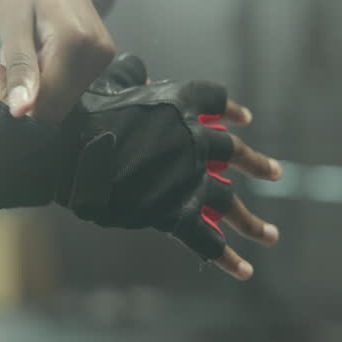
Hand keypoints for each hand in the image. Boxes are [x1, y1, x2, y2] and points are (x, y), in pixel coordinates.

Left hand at [0, 0, 113, 121]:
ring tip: (20, 53)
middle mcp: (98, 54)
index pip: (46, 104)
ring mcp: (102, 56)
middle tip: (3, 65)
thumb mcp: (12, 24)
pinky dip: (47, 78)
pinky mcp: (100, 56)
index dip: (16, 100)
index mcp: (76, 43)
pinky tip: (34, 54)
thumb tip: (20, 112)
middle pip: (56, 106)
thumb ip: (19, 70)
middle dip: (25, 96)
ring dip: (34, 87)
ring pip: (62, 99)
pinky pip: (69, 85)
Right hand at [0, 55, 281, 280]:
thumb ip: (130, 75)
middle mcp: (194, 137)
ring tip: (270, 235)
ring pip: (228, 202)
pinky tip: (244, 271)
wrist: (65, 148)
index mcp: (179, 102)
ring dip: (252, 222)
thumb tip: (139, 70)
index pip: (216, 100)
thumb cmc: (80, 112)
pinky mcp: (175, 211)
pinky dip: (226, 258)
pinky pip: (205, 240)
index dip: (230, 111)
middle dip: (257, 164)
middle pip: (234, 151)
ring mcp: (188, 176)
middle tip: (275, 173)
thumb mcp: (109, 82)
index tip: (243, 120)